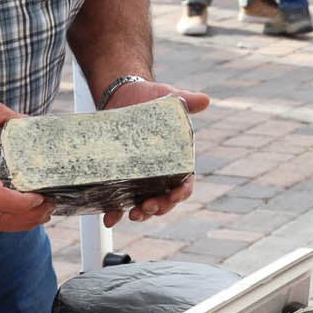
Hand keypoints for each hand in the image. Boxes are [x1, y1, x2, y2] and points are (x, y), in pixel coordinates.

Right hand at [0, 102, 55, 231]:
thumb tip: (23, 118)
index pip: (1, 200)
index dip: (25, 204)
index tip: (42, 196)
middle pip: (3, 220)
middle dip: (31, 218)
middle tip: (51, 205)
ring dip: (19, 224)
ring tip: (40, 213)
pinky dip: (4, 221)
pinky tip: (17, 212)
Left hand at [100, 80, 211, 226]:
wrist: (123, 95)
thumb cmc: (152, 97)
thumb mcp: (170, 97)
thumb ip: (187, 101)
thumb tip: (204, 100)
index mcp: (177, 160)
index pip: (185, 183)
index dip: (182, 192)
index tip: (175, 195)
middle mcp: (161, 174)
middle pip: (165, 200)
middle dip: (159, 207)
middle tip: (147, 206)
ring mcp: (141, 179)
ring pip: (145, 205)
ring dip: (141, 214)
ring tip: (132, 215)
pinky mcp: (121, 179)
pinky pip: (120, 201)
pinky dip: (115, 212)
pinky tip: (109, 218)